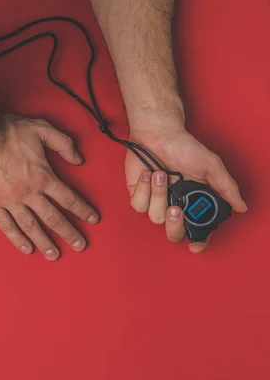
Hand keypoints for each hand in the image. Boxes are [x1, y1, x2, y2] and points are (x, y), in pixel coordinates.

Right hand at [0, 115, 99, 260]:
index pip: (68, 198)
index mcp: (43, 176)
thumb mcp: (41, 128)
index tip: (92, 220)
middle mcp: (29, 192)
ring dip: (45, 242)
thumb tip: (79, 160)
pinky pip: (7, 226)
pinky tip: (27, 248)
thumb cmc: (7, 130)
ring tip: (55, 255)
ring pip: (31, 226)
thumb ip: (63, 143)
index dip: (82, 210)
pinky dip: (17, 239)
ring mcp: (9, 201)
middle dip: (69, 233)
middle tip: (80, 246)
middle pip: (54, 218)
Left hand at [126, 122, 246, 252]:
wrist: (159, 134)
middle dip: (174, 224)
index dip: (197, 242)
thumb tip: (241, 207)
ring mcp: (156, 202)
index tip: (196, 246)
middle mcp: (176, 206)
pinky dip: (143, 189)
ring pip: (156, 217)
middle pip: (174, 233)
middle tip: (176, 208)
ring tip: (161, 173)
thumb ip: (225, 188)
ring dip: (158, 194)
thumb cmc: (185, 148)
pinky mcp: (138, 196)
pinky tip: (147, 174)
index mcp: (195, 203)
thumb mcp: (210, 166)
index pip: (197, 230)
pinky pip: (139, 205)